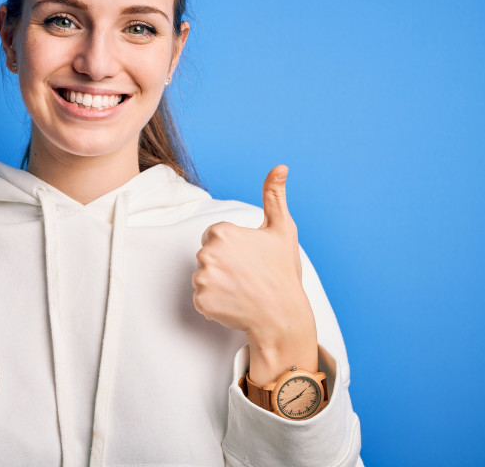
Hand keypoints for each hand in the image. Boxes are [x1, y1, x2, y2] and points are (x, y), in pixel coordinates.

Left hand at [192, 165, 317, 382]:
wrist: (283, 316)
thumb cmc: (283, 272)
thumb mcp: (282, 230)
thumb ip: (274, 196)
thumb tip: (280, 167)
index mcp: (222, 233)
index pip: (214, 236)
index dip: (233, 247)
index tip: (249, 258)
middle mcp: (207, 253)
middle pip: (207, 255)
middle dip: (223, 264)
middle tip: (248, 275)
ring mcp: (202, 279)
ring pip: (203, 276)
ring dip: (218, 284)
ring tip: (242, 290)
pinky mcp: (201, 301)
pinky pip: (202, 298)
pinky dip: (215, 303)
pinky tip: (235, 303)